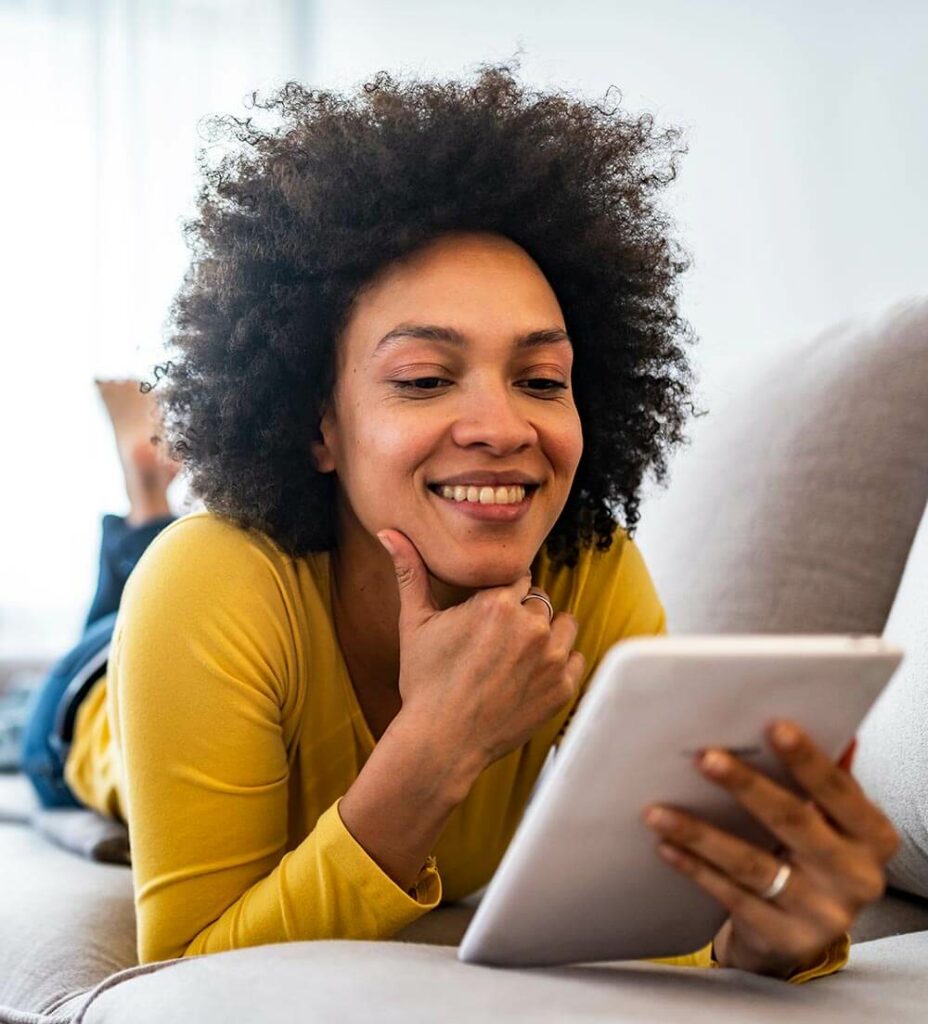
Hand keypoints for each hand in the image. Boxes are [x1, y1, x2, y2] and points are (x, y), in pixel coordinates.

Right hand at [376, 528, 585, 773]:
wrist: (441, 742)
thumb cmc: (424, 682)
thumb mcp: (414, 623)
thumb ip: (409, 572)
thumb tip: (387, 531)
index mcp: (497, 603)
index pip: (518, 577)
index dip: (502, 596)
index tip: (487, 618)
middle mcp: (530, 626)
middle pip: (539, 600)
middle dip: (522, 614)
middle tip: (496, 643)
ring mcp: (550, 658)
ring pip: (563, 625)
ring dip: (546, 633)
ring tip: (516, 656)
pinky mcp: (562, 688)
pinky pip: (574, 659)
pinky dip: (558, 664)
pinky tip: (530, 676)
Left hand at [642, 719, 899, 978]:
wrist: (801, 933)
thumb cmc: (812, 855)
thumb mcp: (830, 820)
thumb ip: (824, 778)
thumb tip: (830, 727)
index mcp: (872, 836)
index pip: (840, 791)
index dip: (808, 759)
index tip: (774, 725)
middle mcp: (856, 877)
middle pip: (794, 823)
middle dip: (746, 786)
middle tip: (704, 757)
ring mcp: (821, 913)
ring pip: (753, 865)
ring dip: (700, 833)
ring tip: (657, 809)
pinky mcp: (784, 938)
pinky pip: (732, 897)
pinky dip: (696, 869)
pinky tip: (666, 846)